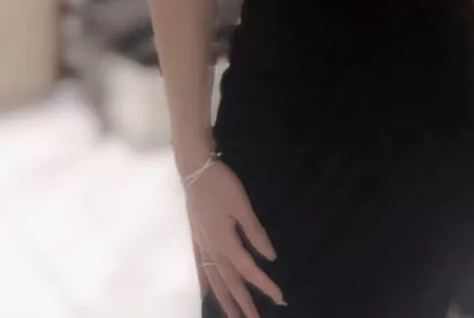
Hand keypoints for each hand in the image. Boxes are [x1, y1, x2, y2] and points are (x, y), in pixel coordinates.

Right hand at [185, 158, 284, 316]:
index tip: (279, 297)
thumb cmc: (220, 184)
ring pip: (214, 280)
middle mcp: (212, 249)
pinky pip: (201, 269)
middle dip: (243, 304)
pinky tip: (207, 294)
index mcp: (225, 242)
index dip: (264, 285)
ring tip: (234, 317)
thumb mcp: (241, 204)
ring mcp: (202, 245)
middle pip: (229, 283)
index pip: (248, 270)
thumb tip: (269, 257)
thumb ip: (255, 232)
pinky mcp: (197, 239)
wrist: (194, 170)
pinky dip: (205, 284)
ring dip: (225, 301)